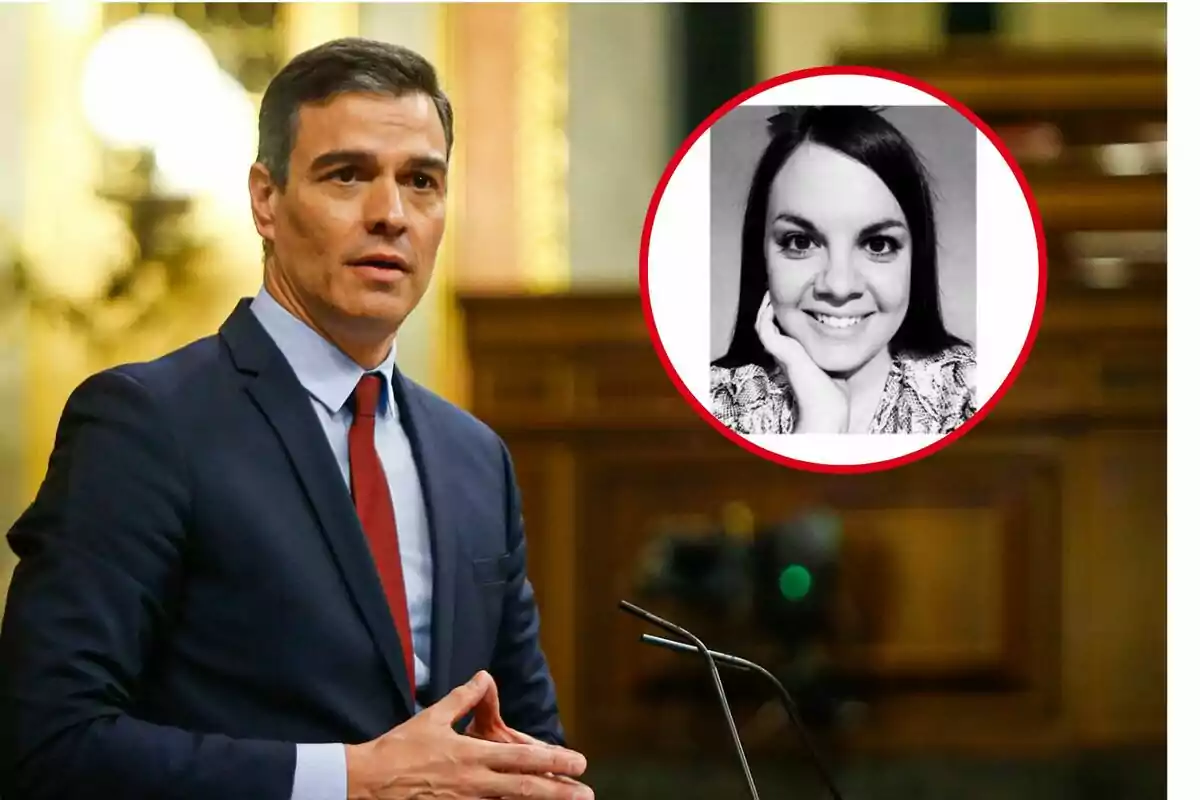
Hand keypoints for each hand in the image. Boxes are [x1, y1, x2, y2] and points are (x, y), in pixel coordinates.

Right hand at [345, 671, 592, 799]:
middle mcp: (474, 782)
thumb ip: (464, 698)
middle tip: (586, 793)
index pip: (522, 758)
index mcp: (472, 755)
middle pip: (525, 789)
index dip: (553, 760)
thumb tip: (483, 676)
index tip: (578, 762)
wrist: (369, 781)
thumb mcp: (433, 716)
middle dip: (558, 792)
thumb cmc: (399, 748)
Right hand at [755, 292, 847, 432]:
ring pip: (762, 323)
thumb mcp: (835, 360)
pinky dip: (765, 312)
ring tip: (771, 291)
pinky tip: (771, 301)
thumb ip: (836, 348)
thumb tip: (852, 332)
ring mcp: (780, 352)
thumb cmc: (835, 389)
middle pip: (770, 324)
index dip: (783, 312)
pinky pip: (764, 327)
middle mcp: (784, 353)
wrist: (828, 405)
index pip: (783, 329)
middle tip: (777, 289)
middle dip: (772, 305)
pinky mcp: (779, 350)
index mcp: (794, 355)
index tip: (793, 297)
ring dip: (765, 306)